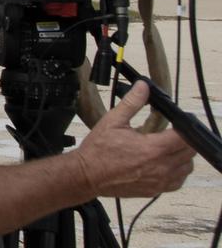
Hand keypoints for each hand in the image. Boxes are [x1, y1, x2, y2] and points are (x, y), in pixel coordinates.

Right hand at [74, 81, 194, 197]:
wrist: (87, 175)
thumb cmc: (98, 149)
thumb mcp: (113, 121)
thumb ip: (132, 103)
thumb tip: (143, 87)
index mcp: (152, 149)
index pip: (185, 138)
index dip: (184, 127)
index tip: (177, 121)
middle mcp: (161, 167)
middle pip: (189, 153)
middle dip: (184, 140)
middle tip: (171, 132)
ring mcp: (159, 181)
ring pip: (186, 168)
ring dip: (182, 156)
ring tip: (167, 146)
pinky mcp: (156, 190)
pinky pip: (178, 181)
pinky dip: (177, 171)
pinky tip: (163, 162)